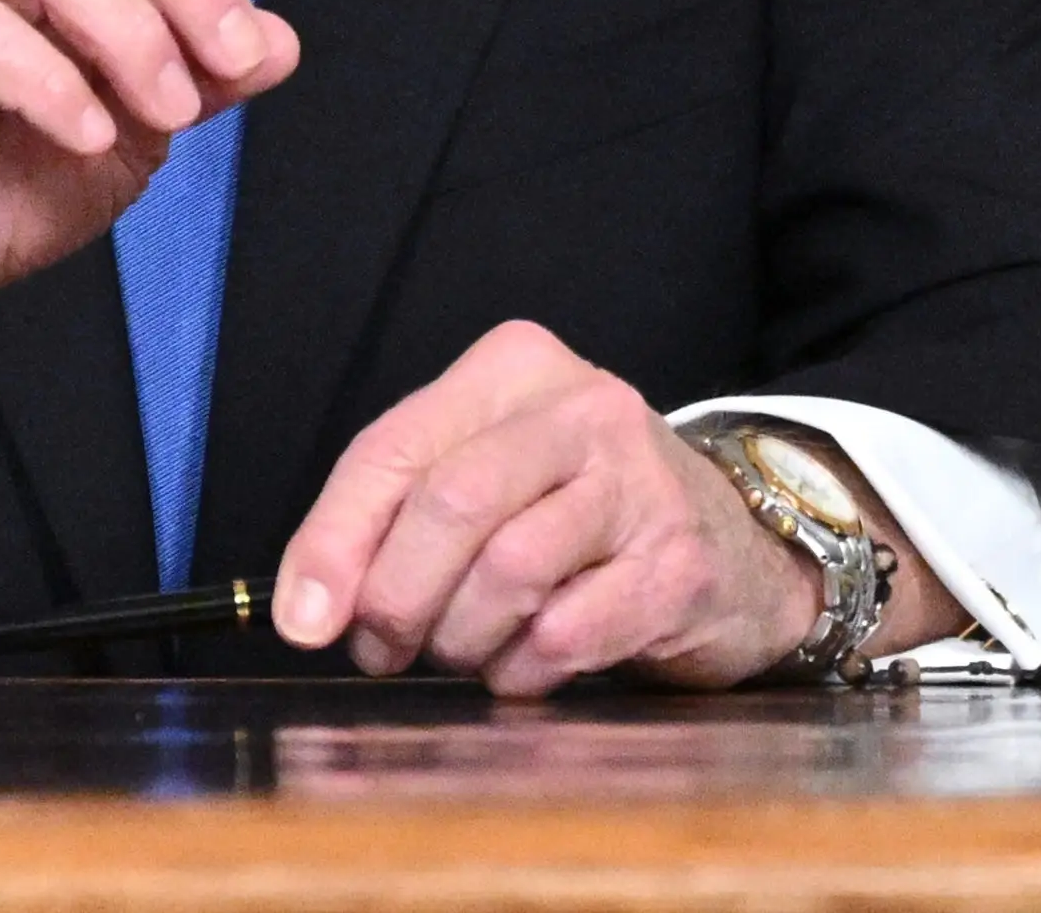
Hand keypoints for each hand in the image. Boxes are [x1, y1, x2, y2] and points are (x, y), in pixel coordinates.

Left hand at [267, 323, 954, 696]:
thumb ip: (391, 522)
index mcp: (512, 370)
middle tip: (384, 649)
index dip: (334, 542)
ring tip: (465, 651)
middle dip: (396, 598)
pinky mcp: (680, 562)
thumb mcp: (485, 482)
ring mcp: (640, 481)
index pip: (393, 448)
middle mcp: (581, 407)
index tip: (303, 622)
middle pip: (449, 504)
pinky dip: (524, 670)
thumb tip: (307, 611)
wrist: (737, 548)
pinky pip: (567, 633)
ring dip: (463, 640)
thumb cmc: (579, 517)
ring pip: (507, 571)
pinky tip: (526, 667)